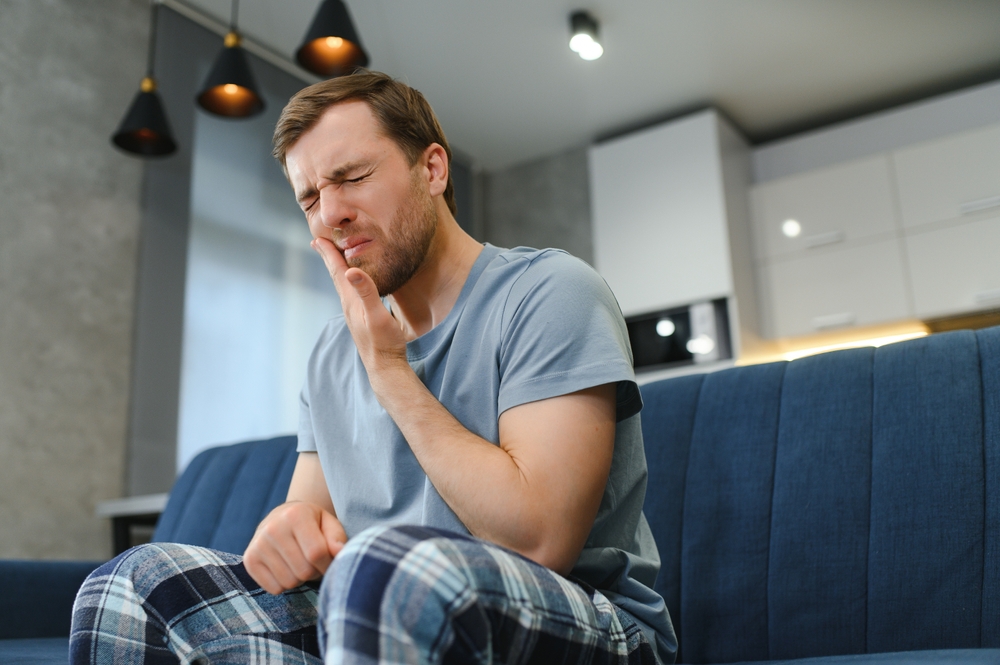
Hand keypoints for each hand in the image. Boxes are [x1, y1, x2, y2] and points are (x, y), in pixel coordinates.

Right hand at [243, 501, 346, 594]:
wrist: (282, 518)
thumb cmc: (312, 524)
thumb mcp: (328, 524)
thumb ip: (337, 538)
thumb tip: (340, 553)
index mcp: (295, 515)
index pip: (316, 553)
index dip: (328, 564)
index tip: (331, 562)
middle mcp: (273, 528)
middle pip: (303, 570)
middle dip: (314, 572)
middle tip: (314, 562)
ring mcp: (258, 544)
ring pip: (289, 582)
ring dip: (300, 579)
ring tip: (300, 563)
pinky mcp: (249, 560)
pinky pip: (274, 589)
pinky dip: (284, 584)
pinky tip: (285, 567)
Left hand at [311, 237, 407, 374]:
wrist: (385, 366)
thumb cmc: (384, 342)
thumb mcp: (377, 315)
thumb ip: (367, 292)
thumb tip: (350, 271)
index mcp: (351, 301)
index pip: (337, 272)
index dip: (328, 254)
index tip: (317, 238)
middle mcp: (348, 305)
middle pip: (336, 276)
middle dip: (328, 257)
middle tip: (318, 242)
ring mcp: (354, 313)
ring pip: (342, 285)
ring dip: (337, 269)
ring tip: (334, 258)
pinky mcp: (360, 318)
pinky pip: (350, 293)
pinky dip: (348, 281)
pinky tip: (353, 283)